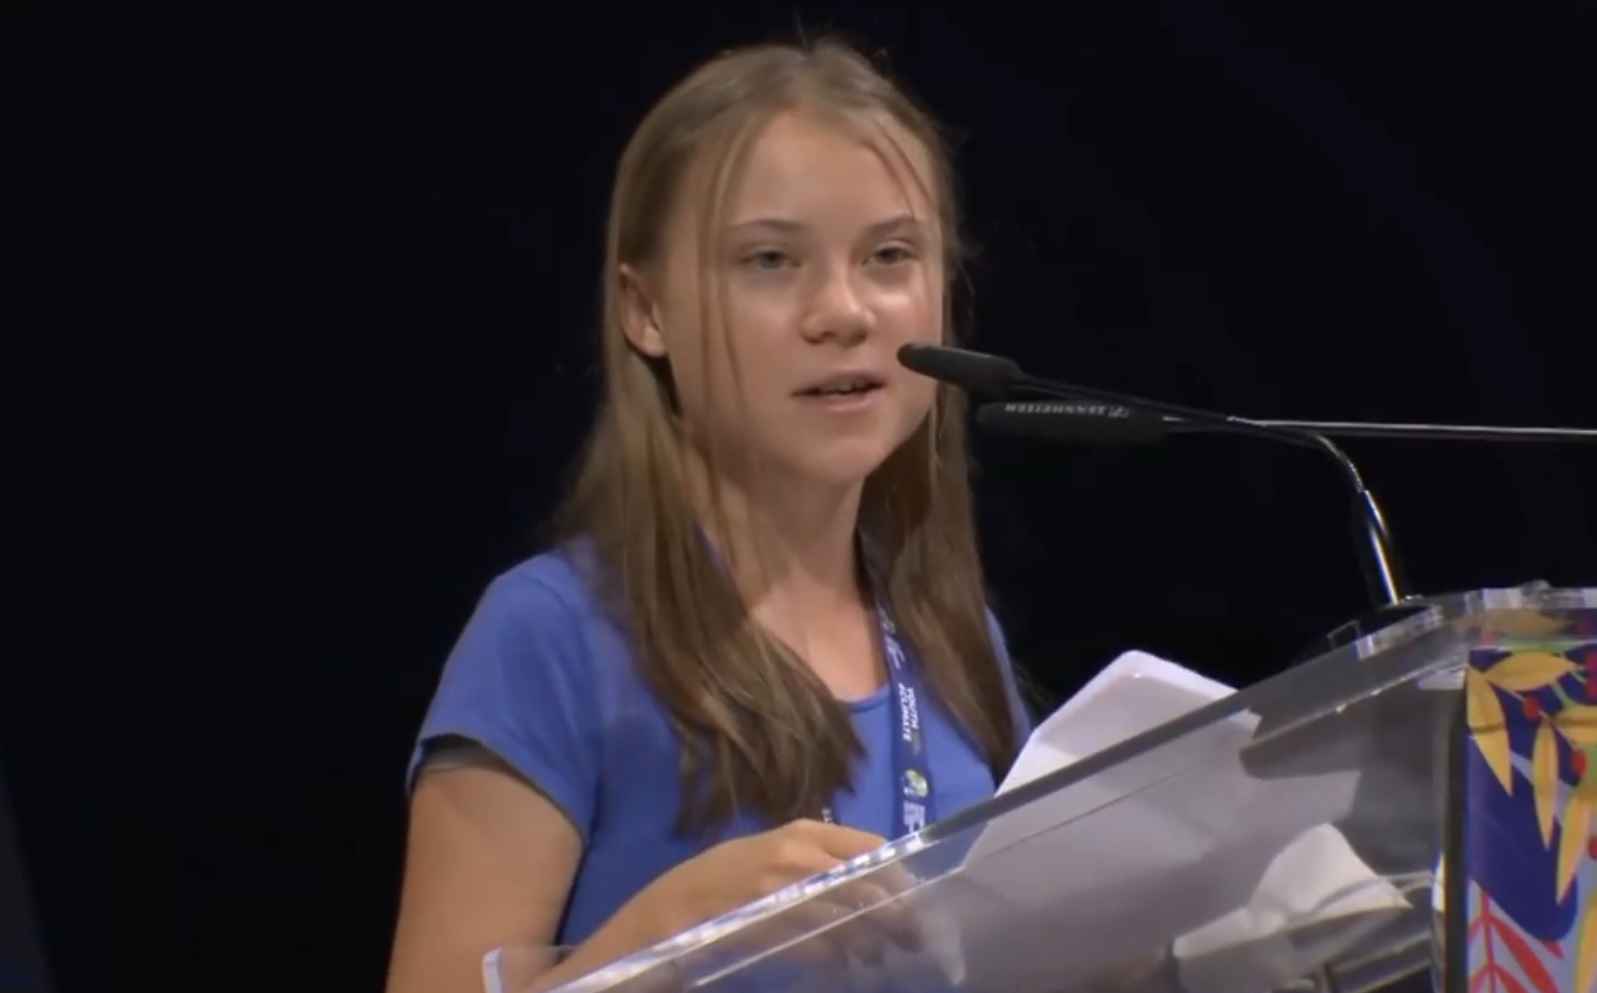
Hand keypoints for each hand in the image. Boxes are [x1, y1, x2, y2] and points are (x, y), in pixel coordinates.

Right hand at [620, 818, 921, 969]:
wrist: (669, 907)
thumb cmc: (725, 877)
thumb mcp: (772, 853)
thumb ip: (817, 859)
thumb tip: (869, 880)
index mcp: (803, 831)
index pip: (873, 848)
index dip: (900, 877)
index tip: (913, 900)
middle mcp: (799, 854)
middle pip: (869, 885)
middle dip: (896, 915)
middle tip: (912, 937)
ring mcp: (784, 890)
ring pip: (850, 918)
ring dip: (872, 942)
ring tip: (880, 955)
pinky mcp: (771, 925)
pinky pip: (822, 946)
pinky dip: (839, 958)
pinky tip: (843, 965)